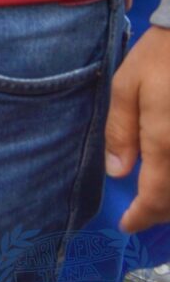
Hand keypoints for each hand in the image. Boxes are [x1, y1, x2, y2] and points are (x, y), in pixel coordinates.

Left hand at [106, 25, 169, 231]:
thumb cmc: (162, 56)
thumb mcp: (127, 86)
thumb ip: (121, 131)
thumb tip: (117, 172)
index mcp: (167, 141)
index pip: (156, 196)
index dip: (142, 217)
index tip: (127, 225)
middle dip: (161, 213)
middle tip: (141, 214)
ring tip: (157, 200)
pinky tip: (168, 174)